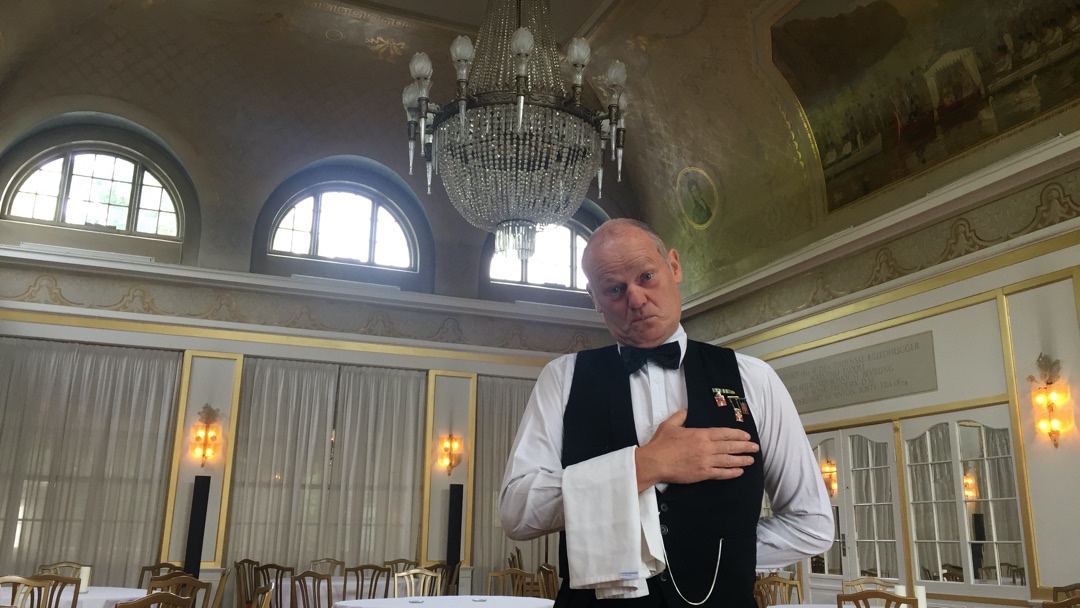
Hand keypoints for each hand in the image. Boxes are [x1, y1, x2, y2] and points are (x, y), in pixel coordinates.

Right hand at [634, 408, 758, 490]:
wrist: (655, 462)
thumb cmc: (661, 443)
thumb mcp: (670, 424)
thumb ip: (681, 416)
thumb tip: (687, 410)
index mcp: (700, 434)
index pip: (724, 433)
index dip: (737, 434)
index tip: (746, 435)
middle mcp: (706, 447)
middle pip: (730, 446)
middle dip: (744, 447)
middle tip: (755, 447)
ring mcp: (706, 461)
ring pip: (728, 460)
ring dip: (741, 460)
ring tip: (751, 460)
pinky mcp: (702, 473)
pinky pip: (721, 473)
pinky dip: (731, 473)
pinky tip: (739, 472)